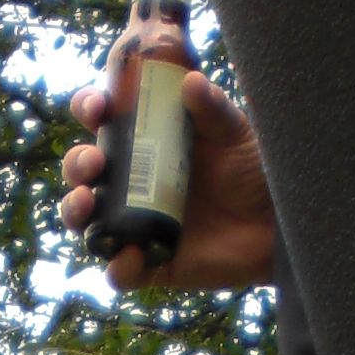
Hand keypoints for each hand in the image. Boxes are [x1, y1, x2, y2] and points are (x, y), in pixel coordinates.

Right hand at [59, 61, 278, 293]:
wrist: (280, 223)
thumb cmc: (255, 169)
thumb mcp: (235, 132)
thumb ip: (212, 108)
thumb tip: (191, 81)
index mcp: (146, 141)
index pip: (104, 120)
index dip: (89, 109)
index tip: (98, 108)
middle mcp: (133, 182)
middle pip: (83, 171)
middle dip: (76, 164)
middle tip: (94, 163)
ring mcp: (138, 224)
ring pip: (87, 221)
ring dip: (74, 210)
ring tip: (87, 203)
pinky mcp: (153, 264)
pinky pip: (121, 272)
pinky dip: (118, 267)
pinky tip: (131, 256)